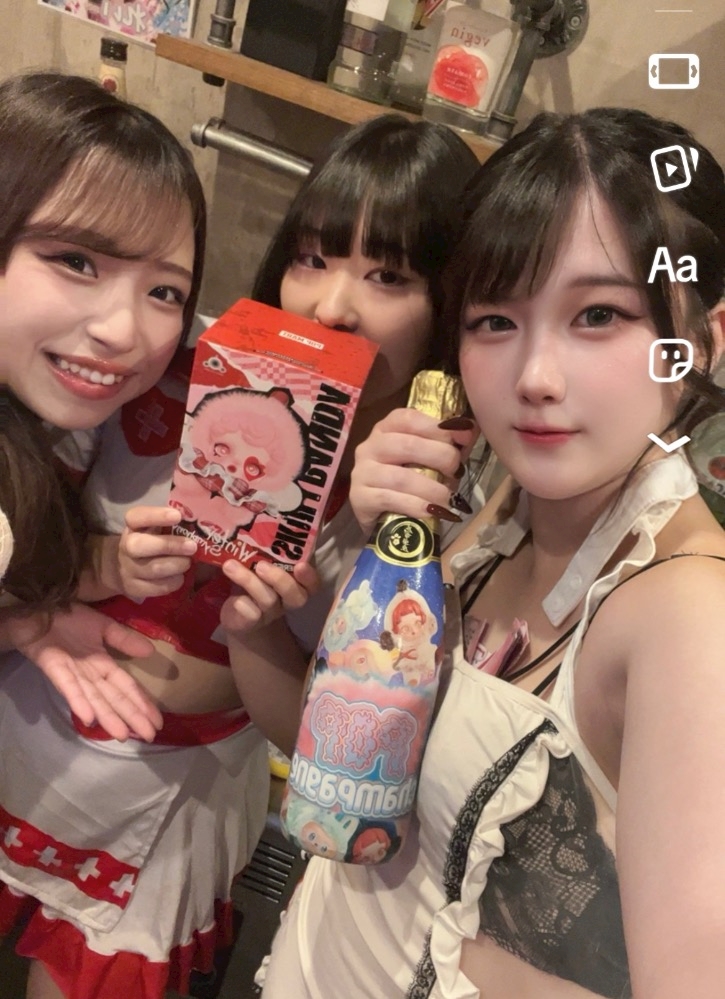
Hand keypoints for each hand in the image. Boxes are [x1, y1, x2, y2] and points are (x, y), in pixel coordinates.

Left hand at [15, 603, 162, 741]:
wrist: (38, 611)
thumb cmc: (69, 619)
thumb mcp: (104, 626)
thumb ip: (125, 639)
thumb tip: (151, 651)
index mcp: (103, 665)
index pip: (127, 687)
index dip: (142, 703)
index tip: (157, 722)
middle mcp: (90, 675)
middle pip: (115, 698)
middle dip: (132, 717)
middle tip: (149, 736)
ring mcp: (73, 675)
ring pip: (94, 699)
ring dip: (108, 717)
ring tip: (123, 735)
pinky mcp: (55, 670)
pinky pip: (69, 688)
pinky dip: (79, 702)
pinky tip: (89, 718)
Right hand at [117, 506, 196, 598]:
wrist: (127, 568)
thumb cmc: (153, 541)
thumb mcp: (158, 528)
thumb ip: (174, 524)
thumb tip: (200, 523)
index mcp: (133, 526)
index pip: (137, 516)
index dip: (156, 516)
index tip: (177, 516)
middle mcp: (127, 546)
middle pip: (140, 545)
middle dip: (169, 546)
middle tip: (192, 546)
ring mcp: (128, 569)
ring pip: (153, 569)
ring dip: (177, 565)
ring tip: (188, 562)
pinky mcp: (135, 588)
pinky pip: (158, 587)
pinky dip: (174, 581)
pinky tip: (180, 576)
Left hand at [220, 559, 320, 634]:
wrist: (236, 613)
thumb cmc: (254, 579)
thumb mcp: (263, 564)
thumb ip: (268, 551)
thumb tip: (260, 517)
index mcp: (295, 585)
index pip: (312, 584)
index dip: (310, 576)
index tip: (301, 564)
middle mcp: (286, 601)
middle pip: (295, 596)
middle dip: (280, 579)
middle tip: (261, 566)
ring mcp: (269, 613)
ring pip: (268, 600)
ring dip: (249, 581)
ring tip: (230, 566)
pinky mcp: (250, 622)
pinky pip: (251, 615)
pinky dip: (243, 605)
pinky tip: (233, 599)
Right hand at [350, 408, 477, 533]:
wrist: (385, 519)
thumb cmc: (413, 483)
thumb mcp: (432, 460)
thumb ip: (450, 445)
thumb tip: (470, 430)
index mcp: (387, 429)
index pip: (408, 418)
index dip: (437, 427)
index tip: (463, 439)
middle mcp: (370, 446)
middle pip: (408, 445)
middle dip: (440, 457)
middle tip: (456, 472)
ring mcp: (361, 472)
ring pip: (401, 476)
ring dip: (431, 488)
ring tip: (447, 499)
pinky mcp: (358, 498)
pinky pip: (389, 499)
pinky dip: (415, 506)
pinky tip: (431, 512)